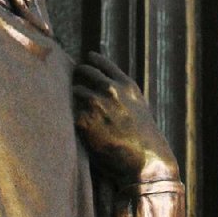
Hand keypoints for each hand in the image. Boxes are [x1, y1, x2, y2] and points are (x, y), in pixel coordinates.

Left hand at [73, 51, 178, 187]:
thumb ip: (122, 94)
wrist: (144, 158)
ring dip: (75, 96)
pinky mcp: (83, 120)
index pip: (103, 63)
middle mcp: (110, 89)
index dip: (93, 60)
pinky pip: (72, 113)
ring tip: (78, 106)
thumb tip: (104, 87)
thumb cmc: (143, 138)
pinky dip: (75, 117)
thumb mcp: (138, 107)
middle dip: (78, 74)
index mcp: (126, 85)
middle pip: (84, 71)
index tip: (87, 58)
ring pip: (75, 90)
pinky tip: (82, 125)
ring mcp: (95, 102)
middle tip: (74, 79)